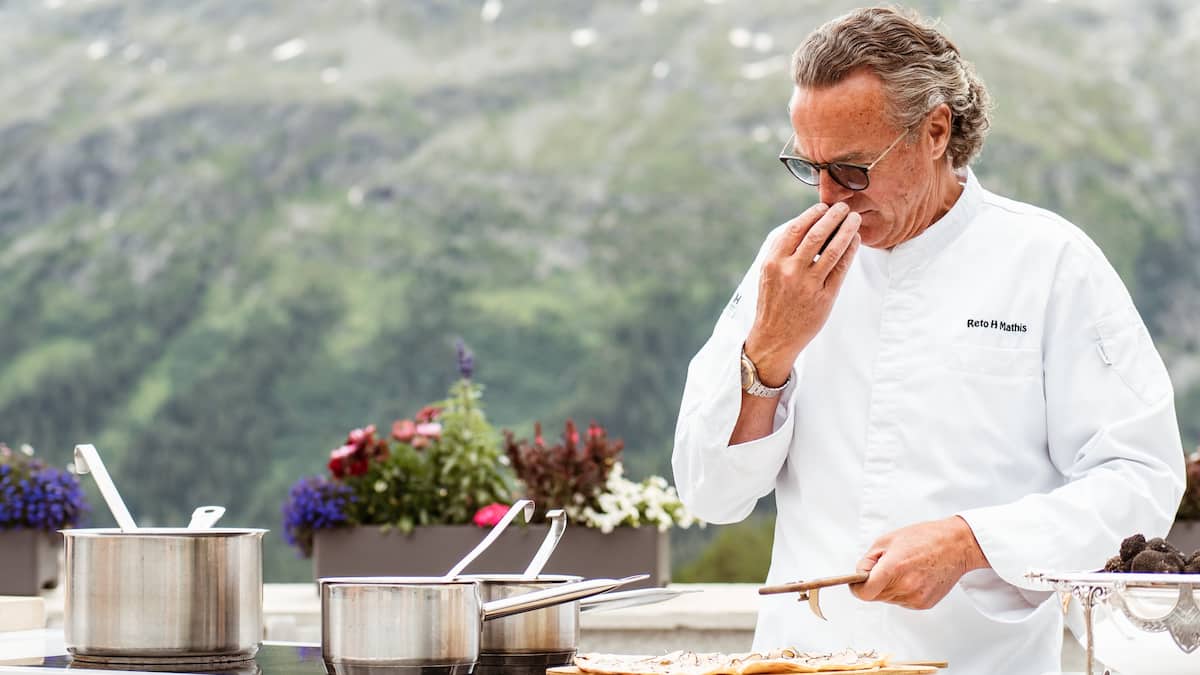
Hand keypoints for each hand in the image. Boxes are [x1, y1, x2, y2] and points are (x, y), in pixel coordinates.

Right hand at [744, 202, 860, 385]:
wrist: (774, 337)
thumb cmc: (773, 303)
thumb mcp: (767, 274)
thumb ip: (781, 252)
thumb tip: (802, 226)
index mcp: (773, 262)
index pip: (795, 229)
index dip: (811, 214)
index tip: (822, 206)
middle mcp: (790, 271)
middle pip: (816, 235)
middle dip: (832, 216)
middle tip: (844, 207)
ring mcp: (808, 284)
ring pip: (832, 249)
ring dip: (846, 230)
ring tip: (854, 219)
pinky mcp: (824, 297)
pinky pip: (841, 268)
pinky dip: (849, 251)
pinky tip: (854, 241)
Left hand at [850, 516, 989, 610]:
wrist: (956, 545)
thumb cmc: (924, 538)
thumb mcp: (887, 540)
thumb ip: (868, 560)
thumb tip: (859, 575)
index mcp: (893, 568)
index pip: (864, 592)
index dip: (856, 588)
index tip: (856, 583)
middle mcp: (905, 586)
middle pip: (875, 596)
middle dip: (874, 584)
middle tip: (885, 567)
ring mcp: (916, 597)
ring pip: (889, 599)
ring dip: (889, 588)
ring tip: (904, 569)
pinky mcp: (925, 604)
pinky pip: (903, 601)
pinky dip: (902, 591)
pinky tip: (914, 576)